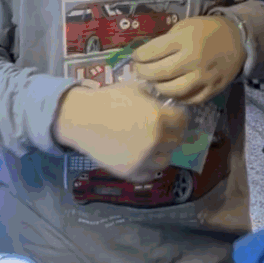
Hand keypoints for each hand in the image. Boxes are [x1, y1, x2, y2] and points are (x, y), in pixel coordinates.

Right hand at [53, 81, 188, 180]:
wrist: (80, 119)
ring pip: (166, 160)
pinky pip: (149, 174)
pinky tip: (144, 158)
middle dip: (173, 133)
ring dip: (163, 152)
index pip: (182, 120)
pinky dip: (149, 167)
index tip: (176, 115)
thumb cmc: (107, 99)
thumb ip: (153, 96)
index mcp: (158, 117)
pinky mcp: (131, 172)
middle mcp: (155, 140)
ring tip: (155, 146)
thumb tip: (165, 101)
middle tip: (166, 130)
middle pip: (176, 140)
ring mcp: (144, 158)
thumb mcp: (133, 88)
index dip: (180, 116)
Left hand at [133, 16, 245, 106]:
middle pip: (158, 72)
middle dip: (143, 73)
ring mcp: (203, 77)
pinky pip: (188, 99)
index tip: (136, 57)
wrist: (238, 40)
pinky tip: (171, 89)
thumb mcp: (186, 25)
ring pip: (172, 90)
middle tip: (140, 71)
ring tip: (154, 81)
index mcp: (184, 40)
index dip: (139, 56)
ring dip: (158, 87)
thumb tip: (147, 55)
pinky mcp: (211, 89)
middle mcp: (193, 59)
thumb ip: (167, 40)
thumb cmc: (207, 30)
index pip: (152, 51)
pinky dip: (176, 96)